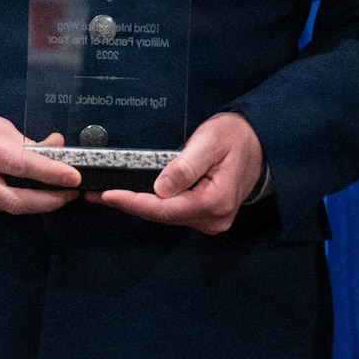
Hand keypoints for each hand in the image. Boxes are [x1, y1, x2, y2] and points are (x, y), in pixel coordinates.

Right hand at [0, 101, 79, 214]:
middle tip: (70, 193)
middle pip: (14, 199)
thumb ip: (21, 137)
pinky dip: (16, 202)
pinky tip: (29, 194)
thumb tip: (55, 146)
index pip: (18, 163)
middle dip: (48, 200)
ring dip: (36, 204)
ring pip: (7, 208)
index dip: (49, 172)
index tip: (73, 177)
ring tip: (57, 193)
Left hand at [88, 111, 265, 234]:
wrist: (260, 143)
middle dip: (130, 204)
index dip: (133, 203)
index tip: (107, 195)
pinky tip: (135, 195)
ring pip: (167, 216)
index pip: (164, 209)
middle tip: (97, 193)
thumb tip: (159, 189)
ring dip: (139, 205)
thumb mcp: (210, 142)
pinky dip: (154, 204)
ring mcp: (211, 221)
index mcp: (214, 202)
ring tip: (109, 193)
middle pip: (162, 216)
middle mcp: (213, 219)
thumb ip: (185, 166)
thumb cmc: (235, 137)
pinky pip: (174, 212)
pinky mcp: (207, 216)